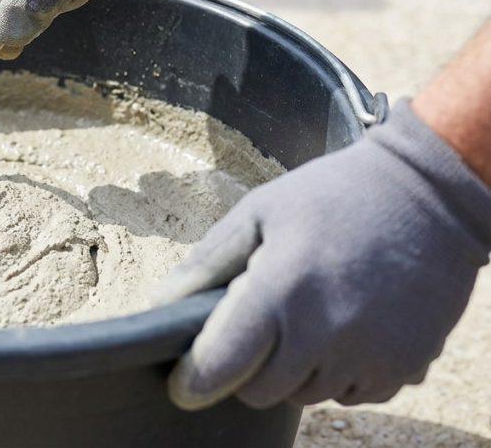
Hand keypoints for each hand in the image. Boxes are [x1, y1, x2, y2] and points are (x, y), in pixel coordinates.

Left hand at [155, 100, 490, 409]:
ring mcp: (369, 356)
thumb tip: (161, 305)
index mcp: (281, 291)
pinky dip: (340, 372)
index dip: (194, 379)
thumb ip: (206, 263)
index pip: (220, 366)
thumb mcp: (259, 211)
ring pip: (306, 394)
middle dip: (248, 366)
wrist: (429, 195)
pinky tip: (347, 325)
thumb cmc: (332, 196)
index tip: (183, 381)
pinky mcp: (405, 368)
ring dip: (296, 369)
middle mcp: (325, 334)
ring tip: (310, 313)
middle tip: (261, 323)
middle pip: (260, 390)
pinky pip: (353, 394)